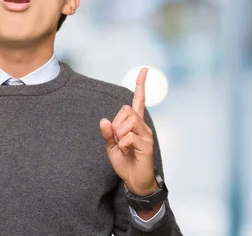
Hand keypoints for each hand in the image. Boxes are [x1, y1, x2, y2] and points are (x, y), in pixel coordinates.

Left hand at [99, 68, 156, 196]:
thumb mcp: (111, 147)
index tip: (144, 70)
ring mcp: (146, 135)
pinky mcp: (147, 145)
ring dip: (120, 133)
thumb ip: (107, 134)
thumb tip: (104, 120)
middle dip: (116, 123)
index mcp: (135, 124)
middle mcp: (143, 126)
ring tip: (122, 146)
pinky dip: (122, 144)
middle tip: (117, 139)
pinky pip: (129, 137)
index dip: (140, 85)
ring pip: (129, 120)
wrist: (135, 181)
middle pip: (126, 110)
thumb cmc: (125, 162)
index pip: (138, 101)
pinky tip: (126, 151)